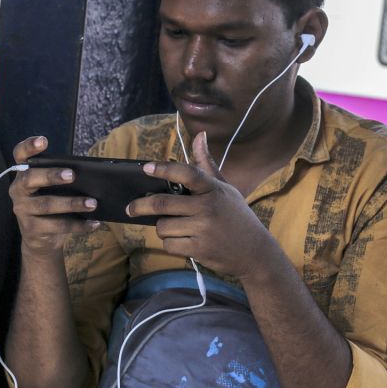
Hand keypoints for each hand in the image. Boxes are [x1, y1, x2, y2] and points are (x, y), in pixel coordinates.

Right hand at [8, 136, 99, 257]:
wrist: (40, 239)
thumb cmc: (51, 205)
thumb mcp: (52, 189)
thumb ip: (62, 178)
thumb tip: (92, 175)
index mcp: (24, 174)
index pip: (20, 155)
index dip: (29, 147)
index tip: (43, 141)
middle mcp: (18, 190)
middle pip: (30, 179)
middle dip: (51, 176)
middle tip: (72, 174)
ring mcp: (23, 210)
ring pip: (47, 205)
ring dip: (71, 203)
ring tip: (92, 203)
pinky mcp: (31, 229)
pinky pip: (57, 226)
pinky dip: (78, 225)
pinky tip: (94, 223)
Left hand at [130, 132, 278, 279]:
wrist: (255, 252)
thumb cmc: (237, 216)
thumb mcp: (226, 189)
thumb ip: (207, 165)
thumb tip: (200, 135)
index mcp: (213, 189)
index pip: (186, 173)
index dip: (164, 169)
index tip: (146, 168)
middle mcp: (207, 207)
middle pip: (163, 203)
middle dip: (141, 206)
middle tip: (130, 208)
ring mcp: (203, 229)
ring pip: (163, 226)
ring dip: (163, 228)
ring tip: (176, 228)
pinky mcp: (199, 249)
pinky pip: (169, 244)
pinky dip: (171, 244)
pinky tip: (184, 242)